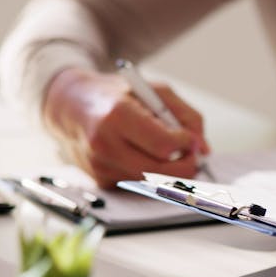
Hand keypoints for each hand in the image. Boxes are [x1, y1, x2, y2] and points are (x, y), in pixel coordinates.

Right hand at [43, 68, 209, 186]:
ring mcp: (100, 166)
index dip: (186, 145)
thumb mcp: (154, 91)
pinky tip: (143, 157)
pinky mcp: (101, 181)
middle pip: (160, 171)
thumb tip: (204, 148)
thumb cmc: (116, 96)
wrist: (71, 107)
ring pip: (153, 182)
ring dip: (170, 172)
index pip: (164, 146)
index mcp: (117, 115)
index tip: (190, 139)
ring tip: (169, 153)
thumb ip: (186, 116)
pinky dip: (150, 175)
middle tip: (191, 154)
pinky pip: (139, 185)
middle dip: (185, 165)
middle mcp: (105, 144)